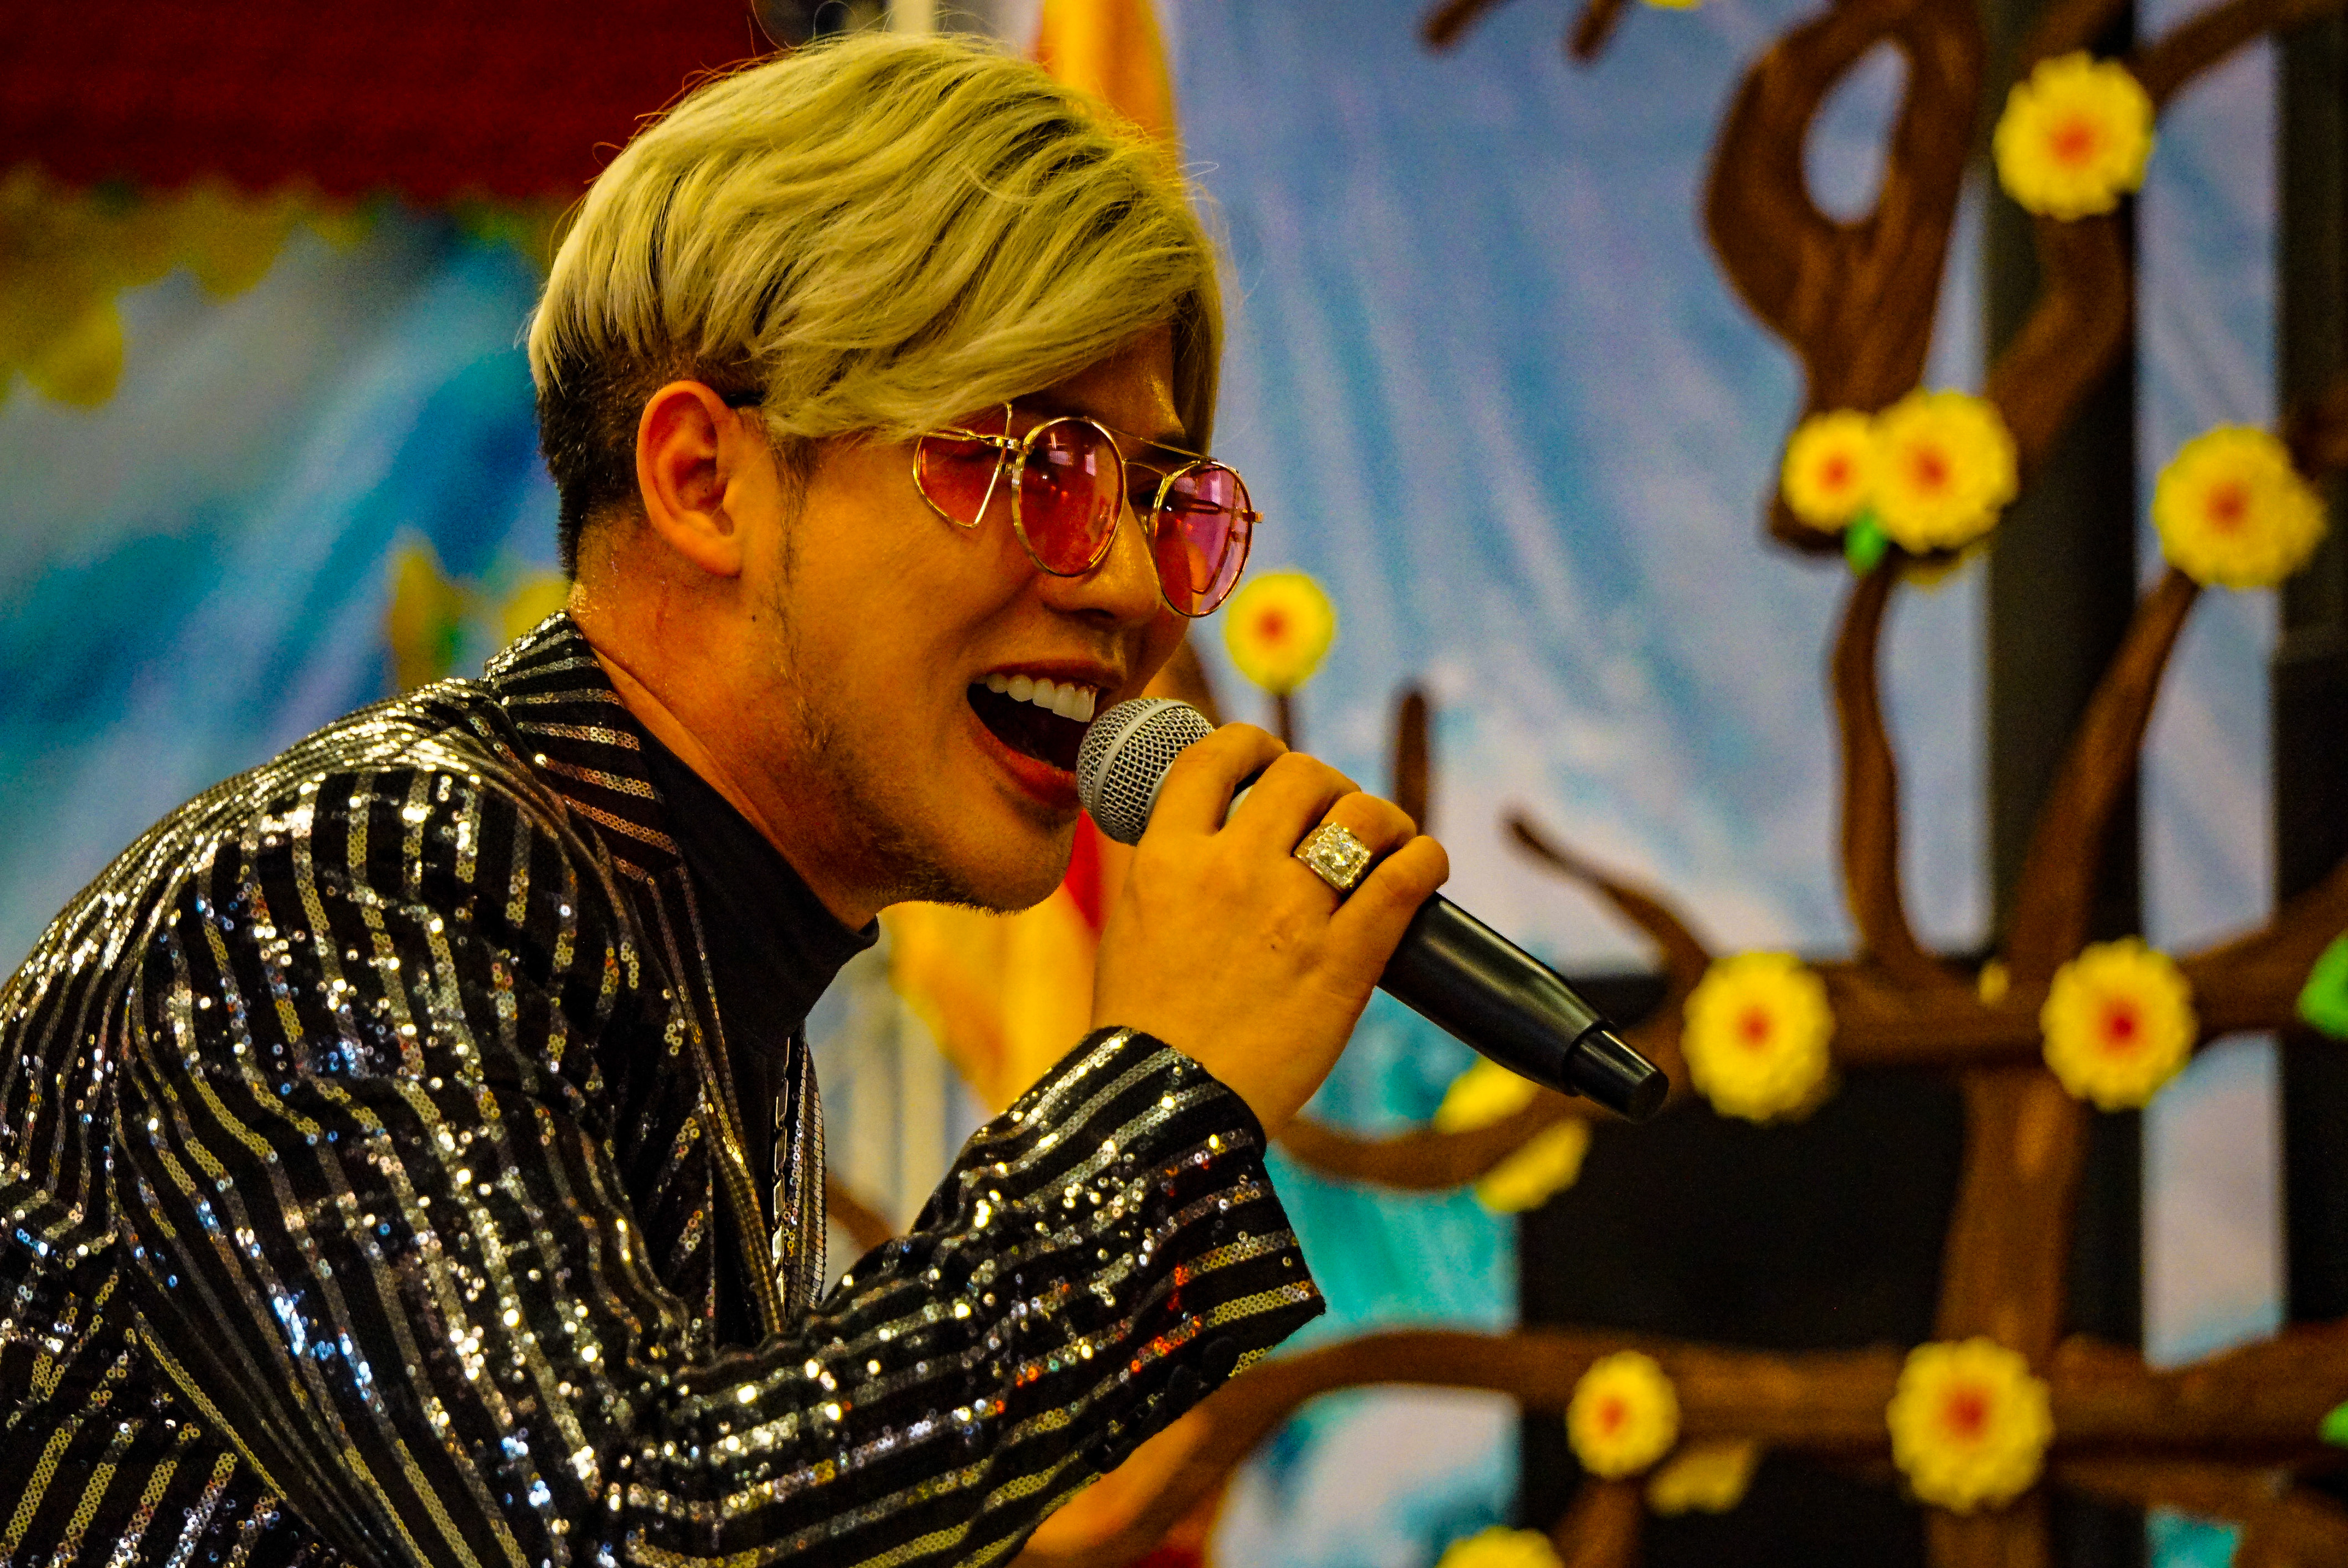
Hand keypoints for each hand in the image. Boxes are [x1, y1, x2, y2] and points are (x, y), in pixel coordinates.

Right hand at [1089, 724, 1449, 1136]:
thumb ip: (1172, 870)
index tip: (1269, 761)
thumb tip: (1213, 832)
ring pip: (1361, 814)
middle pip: (1301, 774)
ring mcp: (1290, 913)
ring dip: (1383, 817)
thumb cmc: (1147, 1026)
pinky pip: (1406, 877)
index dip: (1253, 744)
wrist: (1167, 1107)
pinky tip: (1424, 866)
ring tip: (1388, 840)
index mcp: (1168, 857)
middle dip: (1327, 784)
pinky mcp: (1344, 961)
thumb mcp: (1134, 922)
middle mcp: (1230, 869)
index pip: (1215, 754)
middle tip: (1334, 817)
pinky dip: (1425, 859)